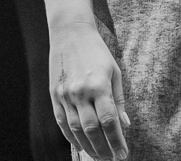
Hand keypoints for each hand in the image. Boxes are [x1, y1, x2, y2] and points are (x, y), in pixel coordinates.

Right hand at [49, 23, 129, 159]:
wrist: (70, 32)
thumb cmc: (97, 51)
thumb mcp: (114, 71)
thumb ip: (119, 100)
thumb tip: (125, 124)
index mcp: (99, 85)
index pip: (109, 121)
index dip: (116, 140)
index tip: (123, 153)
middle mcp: (80, 92)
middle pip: (92, 129)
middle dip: (104, 148)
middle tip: (112, 158)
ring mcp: (65, 95)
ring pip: (76, 130)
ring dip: (88, 147)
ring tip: (98, 156)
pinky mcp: (55, 96)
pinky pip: (62, 122)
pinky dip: (72, 137)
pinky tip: (81, 145)